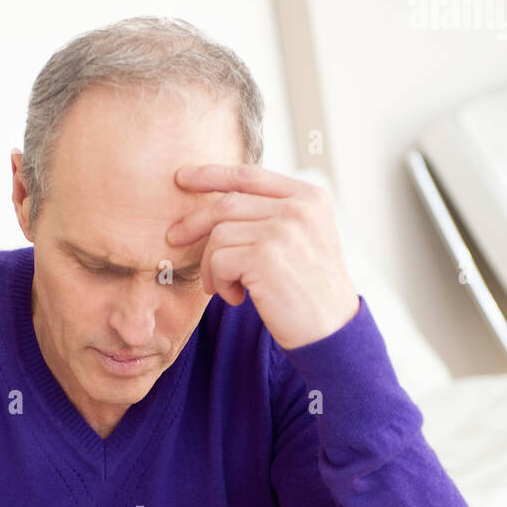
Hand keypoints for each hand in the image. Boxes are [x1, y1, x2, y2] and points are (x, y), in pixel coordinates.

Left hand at [166, 164, 359, 346]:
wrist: (332, 332)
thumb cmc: (311, 292)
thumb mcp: (303, 241)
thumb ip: (273, 216)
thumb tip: (220, 203)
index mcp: (309, 198)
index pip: (250, 175)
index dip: (212, 174)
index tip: (183, 177)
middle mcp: (298, 208)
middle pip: (227, 203)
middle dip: (194, 222)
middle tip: (174, 237)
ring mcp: (283, 230)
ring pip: (218, 235)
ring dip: (211, 266)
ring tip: (226, 287)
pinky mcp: (265, 257)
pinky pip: (218, 261)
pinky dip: (219, 283)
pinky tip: (237, 298)